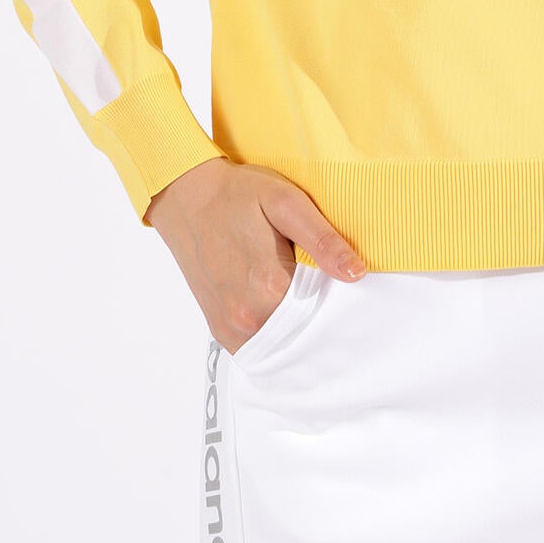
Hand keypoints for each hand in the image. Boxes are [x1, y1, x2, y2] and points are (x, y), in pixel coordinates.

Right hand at [143, 157, 366, 353]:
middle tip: (330, 287)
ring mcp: (230, 327)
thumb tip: (357, 273)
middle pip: (305, 333)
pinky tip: (283, 308)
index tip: (351, 286)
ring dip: (299, 329)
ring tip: (307, 295)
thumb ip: (322, 240)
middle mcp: (247, 316)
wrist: (186, 198)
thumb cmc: (237, 195)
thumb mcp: (286, 203)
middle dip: (323, 317)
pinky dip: (276, 336)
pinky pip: (259, 347)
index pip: (326, 314)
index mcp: (269, 287)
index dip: (343, 300)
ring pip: (282, 345)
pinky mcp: (220, 329)